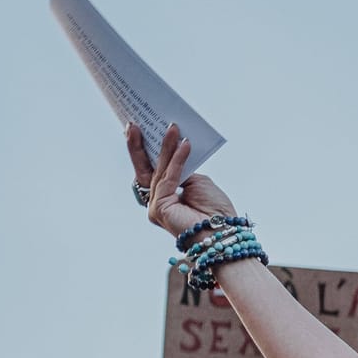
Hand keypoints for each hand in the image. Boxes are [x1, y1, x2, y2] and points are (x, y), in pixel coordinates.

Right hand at [127, 124, 236, 239]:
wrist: (224, 232)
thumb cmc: (215, 210)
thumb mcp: (197, 182)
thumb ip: (182, 169)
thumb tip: (175, 152)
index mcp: (165, 196)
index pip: (152, 169)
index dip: (146, 150)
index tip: (140, 130)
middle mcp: (156, 202)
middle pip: (145, 170)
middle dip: (138, 147)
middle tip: (133, 125)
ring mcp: (155, 206)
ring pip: (157, 171)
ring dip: (165, 147)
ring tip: (171, 128)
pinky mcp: (159, 208)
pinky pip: (168, 178)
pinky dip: (177, 159)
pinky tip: (184, 144)